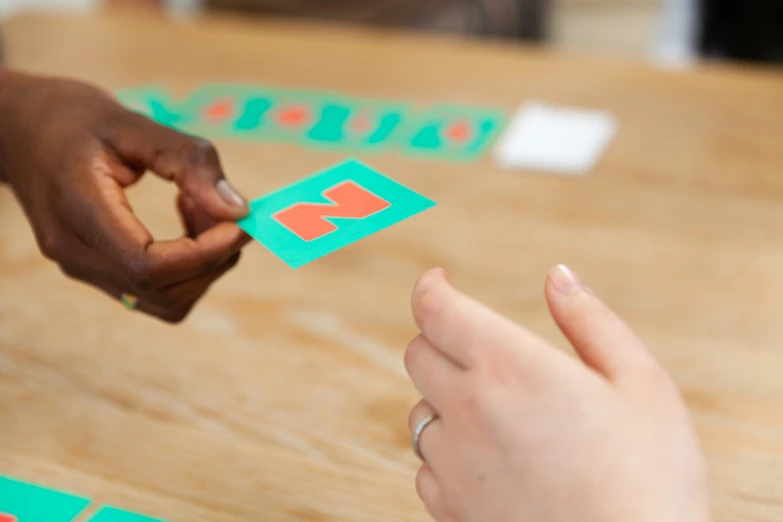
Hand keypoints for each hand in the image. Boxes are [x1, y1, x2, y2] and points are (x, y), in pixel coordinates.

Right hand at [0, 71, 250, 322]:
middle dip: (213, 258)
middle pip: (163, 291)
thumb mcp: (131, 123)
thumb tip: (239, 209)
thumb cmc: (71, 117)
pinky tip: (188, 222)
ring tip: (201, 206)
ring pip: (166, 301)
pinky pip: (156, 291)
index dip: (206, 252)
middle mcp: (75, 254)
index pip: (149, 266)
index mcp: (77, 213)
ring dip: (204, 264)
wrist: (18, 128)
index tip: (241, 221)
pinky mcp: (97, 271)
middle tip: (229, 209)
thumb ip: (186, 162)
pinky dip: (188, 267)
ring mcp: (83, 269)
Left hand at [405, 266, 711, 521]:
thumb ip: (591, 322)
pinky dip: (446, 455)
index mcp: (510, 367)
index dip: (429, 288)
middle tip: (480, 349)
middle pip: (418, 354)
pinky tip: (490, 463)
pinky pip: (425, 468)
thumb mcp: (641, 383)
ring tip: (499, 416)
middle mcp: (468, 410)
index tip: (438, 281)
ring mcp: (453, 464)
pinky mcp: (450, 510)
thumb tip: (557, 276)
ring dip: (444, 401)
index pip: (435, 310)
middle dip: (440, 339)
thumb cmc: (650, 477)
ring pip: (419, 412)